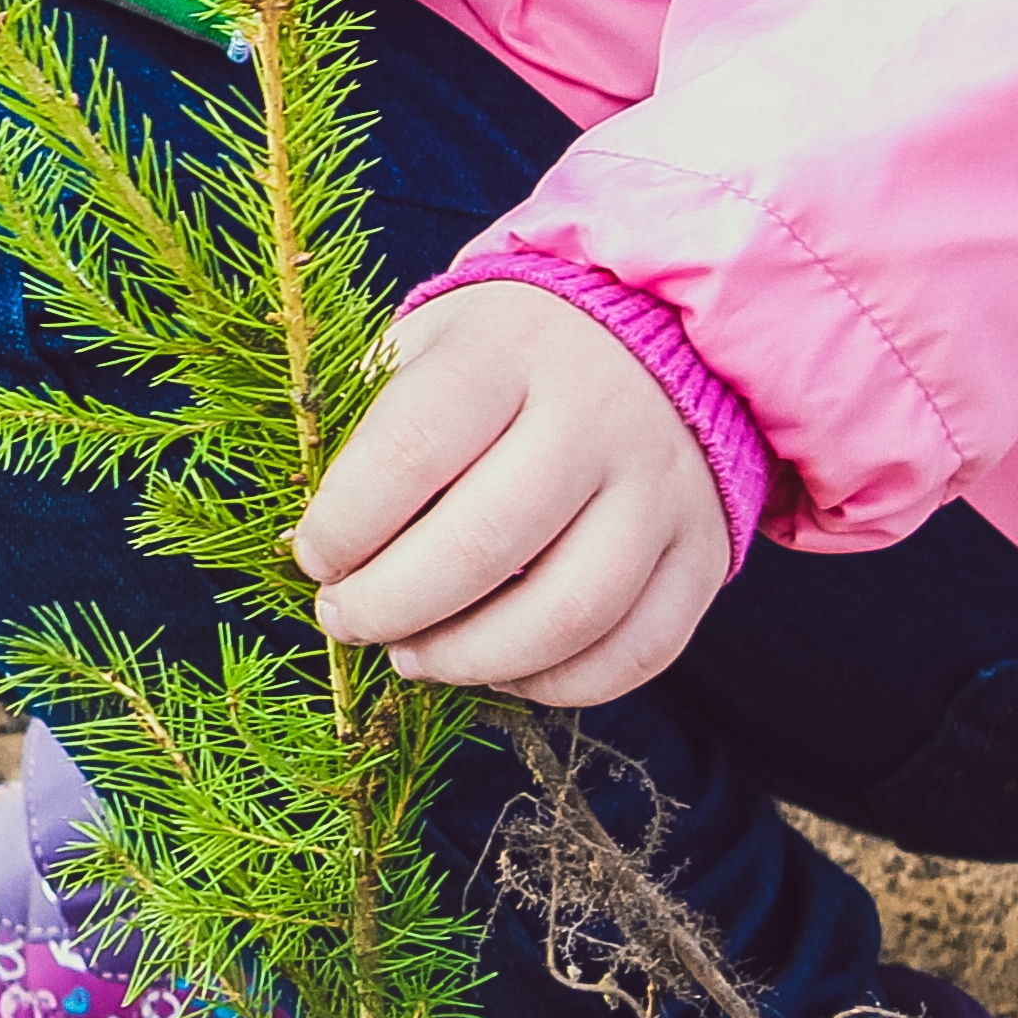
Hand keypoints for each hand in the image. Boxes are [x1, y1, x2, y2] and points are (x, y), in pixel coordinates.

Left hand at [294, 282, 728, 705]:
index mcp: (507, 351)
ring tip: (412, 657)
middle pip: (486, 542)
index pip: (413, 448)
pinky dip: (561, 683)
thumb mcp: (431, 345)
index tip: (313, 557)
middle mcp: (597, 416)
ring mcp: (662, 488)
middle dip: (393, 604)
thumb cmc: (508, 354)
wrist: (659, 334)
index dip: (348, 522)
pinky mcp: (705, 550)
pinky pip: (640, 649)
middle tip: (345, 619)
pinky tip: (500, 669)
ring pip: (569, 611)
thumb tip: (319, 545)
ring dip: (471, 658)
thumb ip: (375, 425)